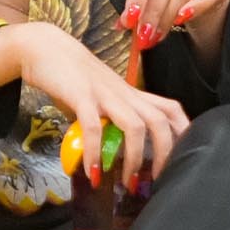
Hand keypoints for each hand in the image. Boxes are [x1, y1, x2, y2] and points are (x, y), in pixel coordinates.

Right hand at [5, 22, 188, 185]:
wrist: (44, 47)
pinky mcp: (81, 96)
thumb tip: (110, 151)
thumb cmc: (72, 75)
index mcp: (131, 94)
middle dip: (165, 154)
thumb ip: (108, 120)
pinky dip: (95, 153)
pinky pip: (94, 128)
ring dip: (134, 158)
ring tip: (128, 183)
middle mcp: (124, 94)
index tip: (186, 157)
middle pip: (160, 121)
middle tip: (157, 181)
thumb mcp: (99, 97)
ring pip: (135, 126)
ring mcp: (104, 94)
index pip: (170, 108)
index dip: (184, 131)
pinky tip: (92, 173)